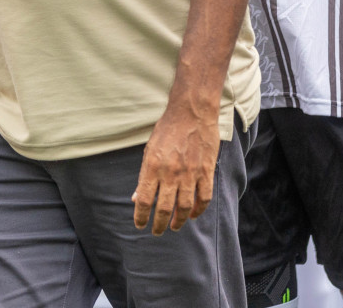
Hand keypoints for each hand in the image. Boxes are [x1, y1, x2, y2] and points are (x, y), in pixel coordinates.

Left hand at [132, 106, 218, 235]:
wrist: (191, 112)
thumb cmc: (167, 129)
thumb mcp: (149, 149)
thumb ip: (144, 175)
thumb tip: (136, 197)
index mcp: (152, 166)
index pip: (143, 199)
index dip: (140, 216)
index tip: (140, 224)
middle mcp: (170, 173)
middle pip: (164, 208)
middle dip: (159, 224)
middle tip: (157, 231)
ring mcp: (190, 173)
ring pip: (185, 207)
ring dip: (178, 221)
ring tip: (174, 226)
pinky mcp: (206, 171)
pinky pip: (204, 197)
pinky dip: (198, 210)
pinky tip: (193, 215)